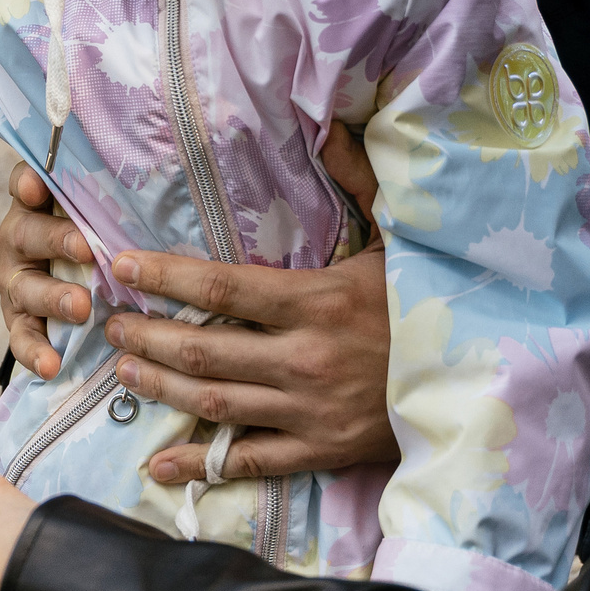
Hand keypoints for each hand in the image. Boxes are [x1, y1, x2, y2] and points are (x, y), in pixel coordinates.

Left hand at [0, 123, 397, 481]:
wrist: (481, 381)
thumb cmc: (432, 301)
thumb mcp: (399, 237)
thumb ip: (360, 182)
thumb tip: (331, 125)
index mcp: (318, 301)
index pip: (221, 287)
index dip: (163, 279)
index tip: (120, 268)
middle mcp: (306, 358)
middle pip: (204, 349)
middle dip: (147, 337)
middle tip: (109, 325)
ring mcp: (310, 410)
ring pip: (215, 403)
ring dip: (161, 387)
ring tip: (123, 371)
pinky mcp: (321, 451)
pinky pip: (250, 462)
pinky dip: (200, 465)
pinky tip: (158, 464)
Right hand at [0, 163, 94, 378]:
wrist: (85, 289)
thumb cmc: (106, 237)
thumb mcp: (108, 211)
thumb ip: (115, 196)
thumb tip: (165, 175)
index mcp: (38, 205)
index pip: (23, 181)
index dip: (27, 181)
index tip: (36, 186)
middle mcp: (20, 238)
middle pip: (26, 234)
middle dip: (56, 241)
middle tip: (86, 250)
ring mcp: (16, 280)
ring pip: (24, 286)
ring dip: (52, 297)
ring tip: (80, 308)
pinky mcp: (19, 320)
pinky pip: (21, 337)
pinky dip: (34, 351)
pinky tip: (52, 365)